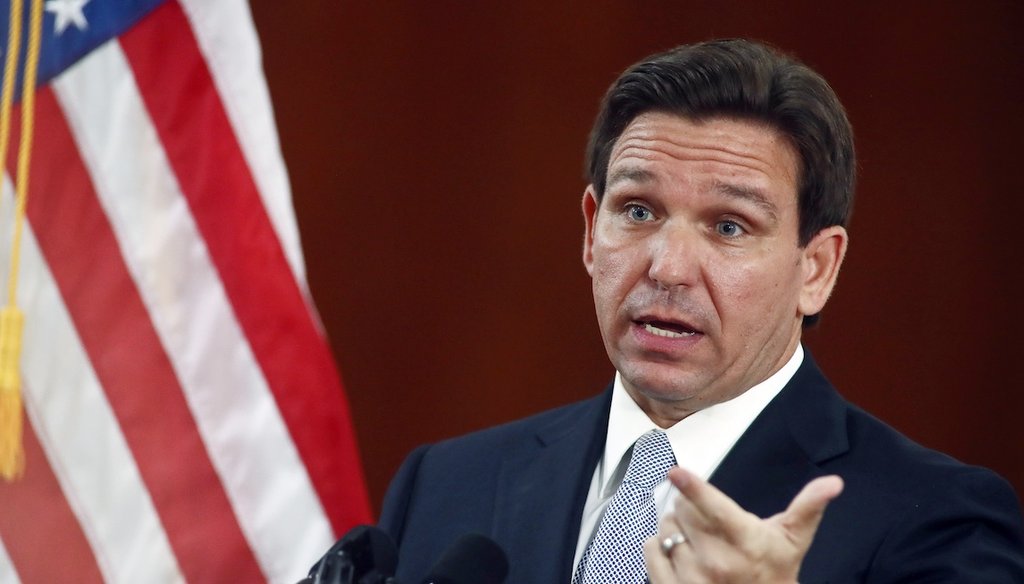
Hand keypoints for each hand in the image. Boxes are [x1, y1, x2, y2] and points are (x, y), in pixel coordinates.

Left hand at [644, 467, 842, 582]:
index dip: (694, 487)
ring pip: (666, 528)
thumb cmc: (774, 571)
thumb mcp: (792, 539)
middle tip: (706, 519)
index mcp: (745, 541)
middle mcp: (717, 561)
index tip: (677, 471)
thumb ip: (808, 506)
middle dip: (689, 506)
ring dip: (674, 526)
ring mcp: (693, 578)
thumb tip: (833, 483)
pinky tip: (677, 550)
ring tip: (696, 538)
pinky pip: (651, 550)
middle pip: (682, 510)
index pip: (714, 509)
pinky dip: (658, 544)